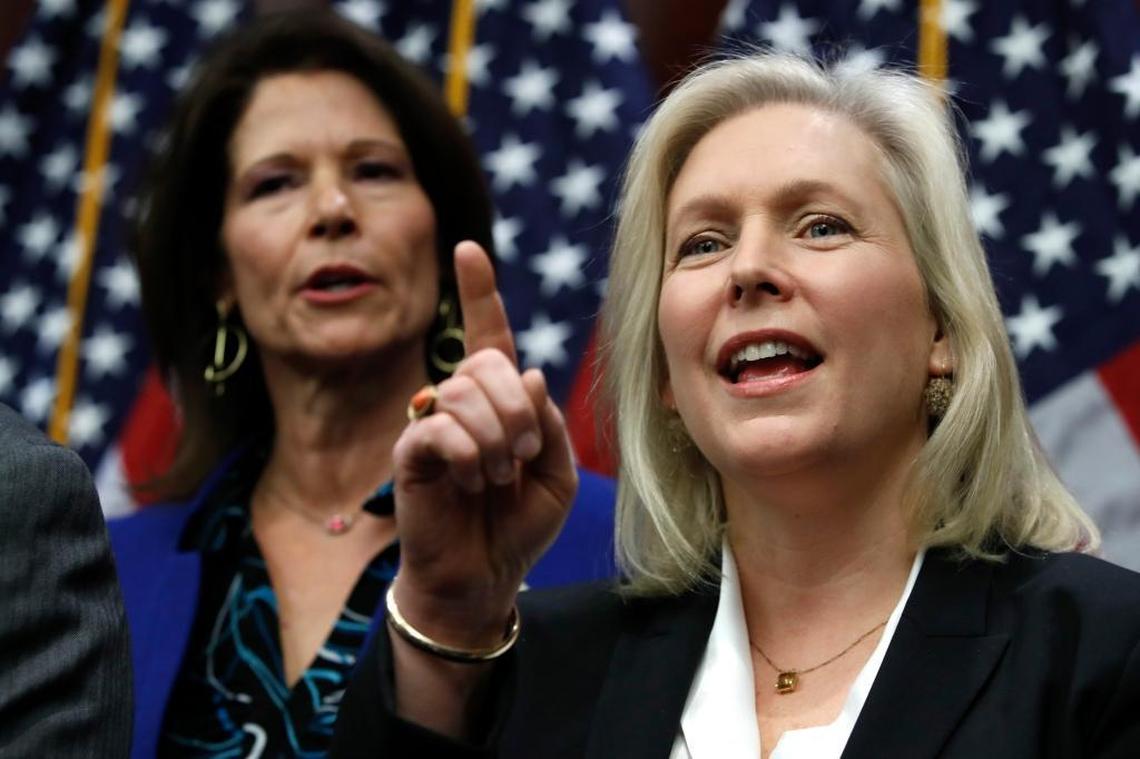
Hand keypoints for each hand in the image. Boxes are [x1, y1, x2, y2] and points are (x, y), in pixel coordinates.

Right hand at [391, 240, 577, 646]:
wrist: (484, 578)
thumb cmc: (518, 526)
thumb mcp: (557, 475)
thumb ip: (548, 424)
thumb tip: (525, 373)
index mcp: (497, 402)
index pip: (486, 335)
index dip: (479, 292)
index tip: (468, 249)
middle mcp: (460, 404)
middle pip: (485, 362)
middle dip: (515, 406)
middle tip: (522, 455)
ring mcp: (431, 426)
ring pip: (461, 391)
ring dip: (495, 435)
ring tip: (497, 475)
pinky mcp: (409, 454)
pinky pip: (438, 426)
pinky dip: (467, 453)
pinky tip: (471, 482)